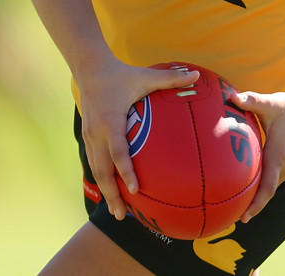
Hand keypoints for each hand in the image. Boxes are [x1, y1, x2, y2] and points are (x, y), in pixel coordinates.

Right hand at [78, 57, 198, 219]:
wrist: (90, 68)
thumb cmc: (121, 73)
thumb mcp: (145, 76)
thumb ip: (171, 79)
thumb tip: (197, 76)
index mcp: (111, 120)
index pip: (118, 151)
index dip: (125, 171)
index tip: (135, 189)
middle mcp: (97, 132)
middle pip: (102, 169)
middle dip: (112, 193)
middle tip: (123, 214)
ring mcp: (89, 136)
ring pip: (96, 169)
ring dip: (105, 191)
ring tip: (117, 211)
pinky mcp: (87, 136)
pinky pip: (93, 162)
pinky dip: (101, 178)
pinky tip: (110, 191)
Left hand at [231, 86, 284, 221]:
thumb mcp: (269, 103)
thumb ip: (250, 101)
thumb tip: (231, 97)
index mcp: (277, 157)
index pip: (267, 188)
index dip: (256, 204)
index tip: (243, 217)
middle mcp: (283, 166)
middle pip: (266, 193)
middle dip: (251, 207)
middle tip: (229, 217)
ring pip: (269, 188)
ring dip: (255, 198)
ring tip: (235, 207)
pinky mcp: (284, 163)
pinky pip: (270, 180)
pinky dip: (260, 188)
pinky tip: (246, 187)